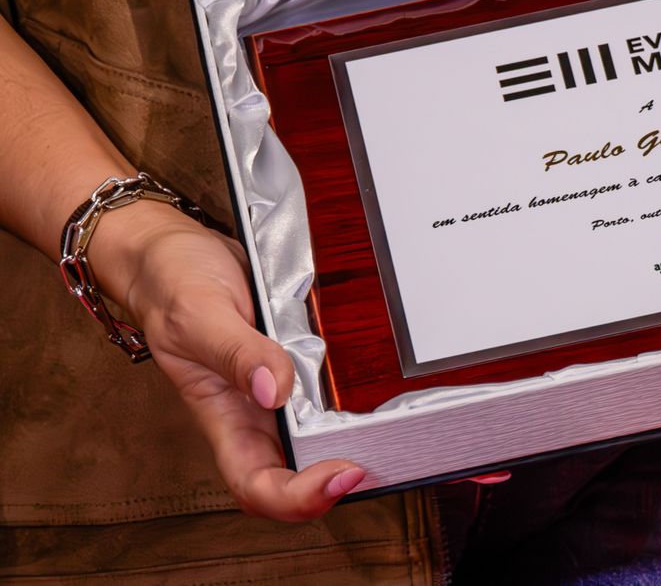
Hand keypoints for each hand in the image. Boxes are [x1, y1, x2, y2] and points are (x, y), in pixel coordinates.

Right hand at [93, 200, 364, 520]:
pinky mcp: (299, 362)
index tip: (340, 474)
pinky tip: (382, 388)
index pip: (257, 484)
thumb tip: (273, 390)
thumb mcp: (200, 313)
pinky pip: (330, 392)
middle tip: (385, 454)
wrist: (174, 253)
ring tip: (396, 429)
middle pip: (298, 474)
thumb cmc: (174, 286)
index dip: (299, 497)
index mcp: (223, 417)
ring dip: (356, 441)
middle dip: (340, 480)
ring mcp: (279, 390)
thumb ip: (236, 352)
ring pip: (321, 437)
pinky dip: (357, 399)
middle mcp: (254, 413)